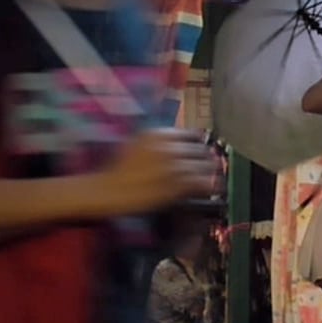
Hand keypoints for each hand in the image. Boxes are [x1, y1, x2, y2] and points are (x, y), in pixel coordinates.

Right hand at [97, 130, 219, 215]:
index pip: (192, 135)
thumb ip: (160, 140)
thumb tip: (182, 142)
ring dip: (209, 173)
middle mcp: (169, 146)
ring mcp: (174, 165)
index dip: (198, 144)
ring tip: (212, 179)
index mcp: (159, 133)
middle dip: (205, 159)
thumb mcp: (138, 143)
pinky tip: (209, 189)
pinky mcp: (176, 184)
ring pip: (204, 166)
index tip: (200, 151)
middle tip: (208, 166)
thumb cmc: (121, 168)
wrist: (110, 189)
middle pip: (201, 150)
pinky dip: (207, 186)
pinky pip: (201, 183)